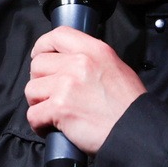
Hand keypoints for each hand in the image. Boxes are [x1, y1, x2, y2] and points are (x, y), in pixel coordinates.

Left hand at [24, 26, 144, 154]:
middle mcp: (78, 63)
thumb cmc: (129, 105)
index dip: (43, 47)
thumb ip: (91, 60)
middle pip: (38, 64)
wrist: (136, 131)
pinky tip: (51, 128)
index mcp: (94, 50)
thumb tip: (69, 63)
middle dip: (40, 81)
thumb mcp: (116, 68)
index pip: (58, 35)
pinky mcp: (60, 108)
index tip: (41, 57)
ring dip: (38, 103)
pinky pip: (33, 114)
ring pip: (31, 89)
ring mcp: (67, 85)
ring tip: (52, 113)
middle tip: (50, 95)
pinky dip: (38, 124)